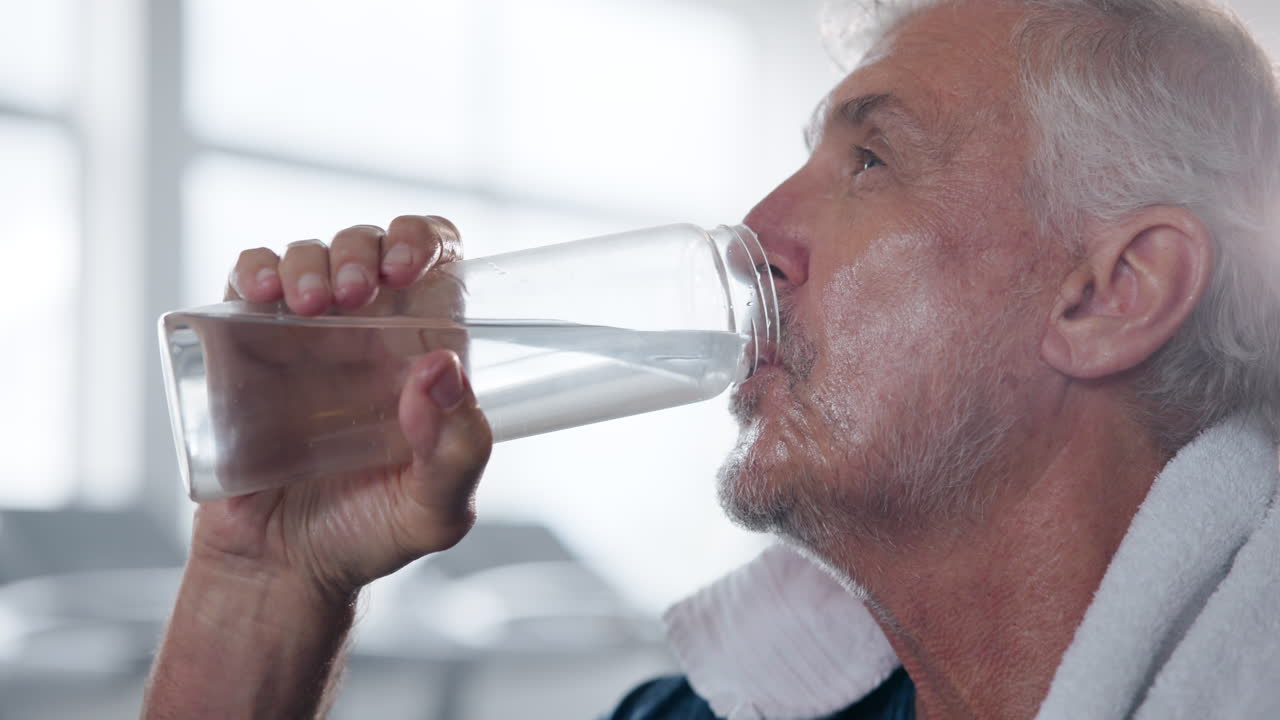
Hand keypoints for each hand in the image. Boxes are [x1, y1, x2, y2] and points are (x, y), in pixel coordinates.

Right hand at [195, 215, 492, 599]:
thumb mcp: (435, 509)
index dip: (425, 239)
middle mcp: (368, 333)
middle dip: (364, 245)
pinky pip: (246, 284)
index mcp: (423, 352)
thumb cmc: (369, 535)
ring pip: (310, 255)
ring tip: (311, 303)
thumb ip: (457, 450)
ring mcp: (304, 336)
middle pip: (370, 245)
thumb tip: (442, 368)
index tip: (409, 262)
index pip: (436, 262)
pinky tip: (260, 291)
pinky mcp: (245, 349)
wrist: (282, 569)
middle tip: (357, 288)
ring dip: (311, 258)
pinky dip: (252, 268)